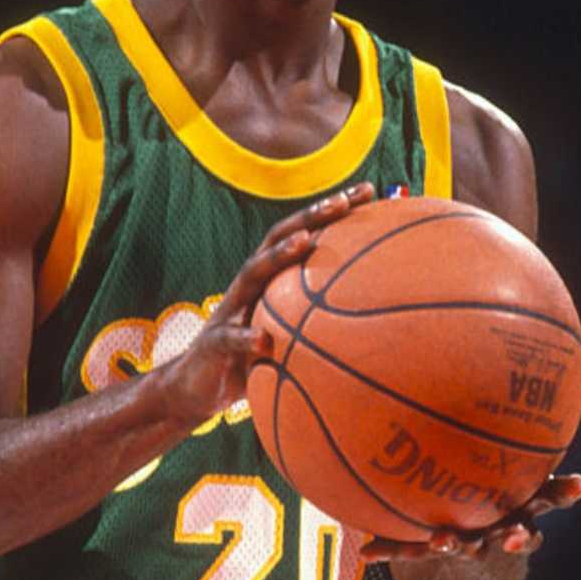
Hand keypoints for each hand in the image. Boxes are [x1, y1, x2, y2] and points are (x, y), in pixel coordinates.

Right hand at [158, 182, 375, 424]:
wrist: (198, 387)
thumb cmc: (253, 358)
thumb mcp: (289, 335)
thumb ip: (322, 322)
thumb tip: (382, 324)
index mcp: (271, 278)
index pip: (303, 234)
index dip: (333, 212)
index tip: (368, 191)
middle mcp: (251, 284)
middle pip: (279, 239)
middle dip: (311, 216)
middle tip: (342, 201)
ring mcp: (230, 309)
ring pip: (253, 273)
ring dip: (279, 256)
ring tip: (305, 243)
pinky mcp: (215, 341)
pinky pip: (231, 337)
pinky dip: (247, 337)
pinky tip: (264, 340)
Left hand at [363, 345, 580, 563]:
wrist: (460, 526)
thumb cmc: (501, 466)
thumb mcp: (526, 428)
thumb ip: (559, 392)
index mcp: (521, 493)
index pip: (550, 494)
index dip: (566, 491)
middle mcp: (497, 520)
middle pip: (515, 531)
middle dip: (519, 535)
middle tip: (516, 534)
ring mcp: (465, 536)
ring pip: (464, 544)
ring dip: (455, 542)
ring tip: (443, 539)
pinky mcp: (427, 545)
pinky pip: (407, 546)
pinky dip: (388, 547)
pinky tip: (365, 549)